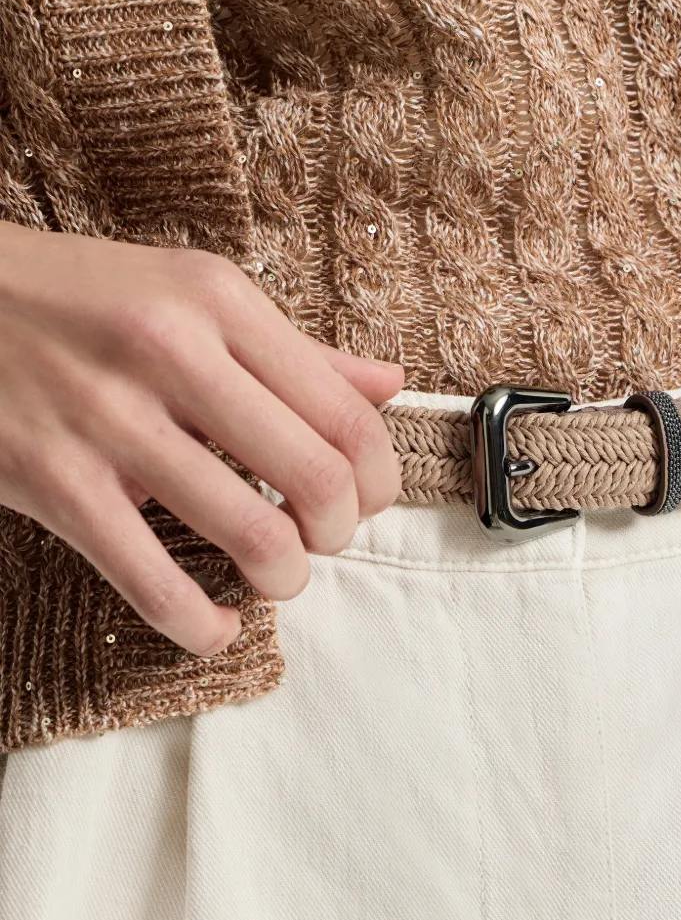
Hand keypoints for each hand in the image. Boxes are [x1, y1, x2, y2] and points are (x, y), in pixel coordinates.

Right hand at [0, 222, 404, 655]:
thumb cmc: (78, 297)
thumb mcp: (191, 293)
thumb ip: (294, 347)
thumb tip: (388, 386)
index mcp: (218, 302)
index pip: (345, 412)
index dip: (379, 477)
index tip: (367, 500)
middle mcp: (172, 353)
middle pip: (316, 477)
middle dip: (339, 532)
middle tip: (321, 540)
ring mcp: (109, 419)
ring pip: (251, 534)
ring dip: (285, 580)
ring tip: (275, 578)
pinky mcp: (53, 480)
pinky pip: (153, 582)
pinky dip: (202, 626)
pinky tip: (214, 626)